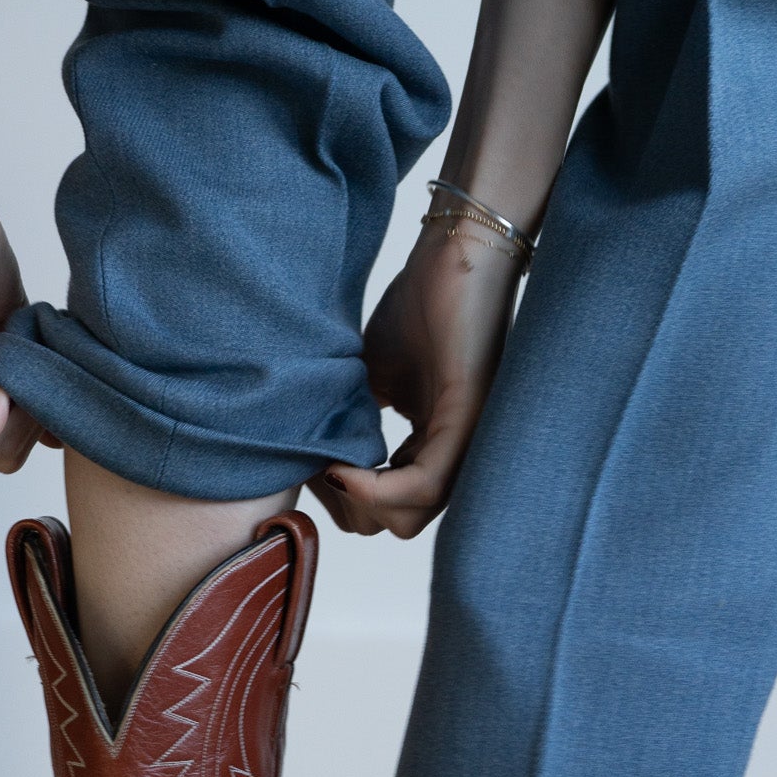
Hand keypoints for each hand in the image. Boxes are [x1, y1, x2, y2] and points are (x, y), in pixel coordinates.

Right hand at [314, 221, 521, 536]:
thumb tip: (310, 457)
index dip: (344, 498)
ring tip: (329, 469)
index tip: (312, 466)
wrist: (456, 254)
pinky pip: (426, 485)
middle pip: (400, 522)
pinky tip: (342, 469)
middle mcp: (452, 452)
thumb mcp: (369, 375)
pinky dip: (378, 489)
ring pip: (412, 516)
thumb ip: (348, 419)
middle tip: (320, 469)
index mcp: (430, 443)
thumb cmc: (418, 306)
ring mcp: (464, 440)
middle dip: (351, 510)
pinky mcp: (467, 421)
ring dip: (361, 504)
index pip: (389, 505)